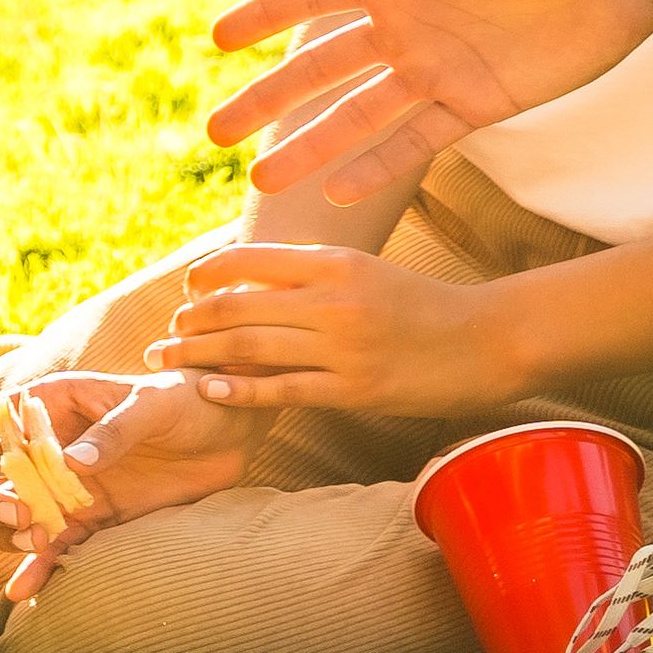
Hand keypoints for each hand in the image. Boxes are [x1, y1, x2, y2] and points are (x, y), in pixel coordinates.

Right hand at [0, 367, 249, 600]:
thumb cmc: (187, 400)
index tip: (0, 463)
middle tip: (15, 511)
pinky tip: (23, 591)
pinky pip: (50, 547)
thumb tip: (72, 464)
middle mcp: (43, 447)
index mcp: (49, 405)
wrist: (229, 434)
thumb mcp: (153, 403)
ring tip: (34, 541)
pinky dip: (34, 569)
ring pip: (4, 514)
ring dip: (3, 531)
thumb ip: (115, 429)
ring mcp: (60, 487)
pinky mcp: (86, 520)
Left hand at [151, 242, 546, 418]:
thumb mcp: (365, 271)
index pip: (249, 262)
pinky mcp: (354, 389)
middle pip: (237, 308)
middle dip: (189, 321)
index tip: (186, 291)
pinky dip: (237, 390)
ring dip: (198, 354)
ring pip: (249, 348)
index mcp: (336, 263)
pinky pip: (281, 390)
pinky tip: (206, 389)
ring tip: (167, 360)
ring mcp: (344, 347)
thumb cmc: (420, 305)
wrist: (488, 339)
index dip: (205, 277)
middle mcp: (335, 300)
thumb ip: (310, 272)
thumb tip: (246, 276)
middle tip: (164, 335)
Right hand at [204, 0, 652, 224]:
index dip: (264, 18)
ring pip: (355, 117)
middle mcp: (402, 26)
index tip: (217, 40)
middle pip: (318, 71)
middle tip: (217, 134)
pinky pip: (413, 142)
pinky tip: (337, 190)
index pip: (310, 0)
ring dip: (309, 148)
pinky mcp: (472, 105)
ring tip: (262, 182)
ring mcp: (433, 70)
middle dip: (266, 102)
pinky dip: (374, 165)